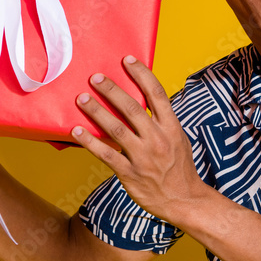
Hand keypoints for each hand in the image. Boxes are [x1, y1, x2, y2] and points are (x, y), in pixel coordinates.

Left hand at [72, 55, 204, 223]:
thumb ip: (161, 122)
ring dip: (97, 112)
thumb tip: (141, 101)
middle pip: (133, 108)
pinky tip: (77, 131)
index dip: (141, 74)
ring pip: (117, 129)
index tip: (127, 60)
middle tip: (95, 77)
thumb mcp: (178, 139)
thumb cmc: (179, 168)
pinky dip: (90, 142)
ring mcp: (144, 157)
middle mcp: (158, 139)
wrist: (184, 200)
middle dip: (112, 90)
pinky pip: (106, 155)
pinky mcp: (130, 173)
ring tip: (81, 98)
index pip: (157, 94)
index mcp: (172, 127)